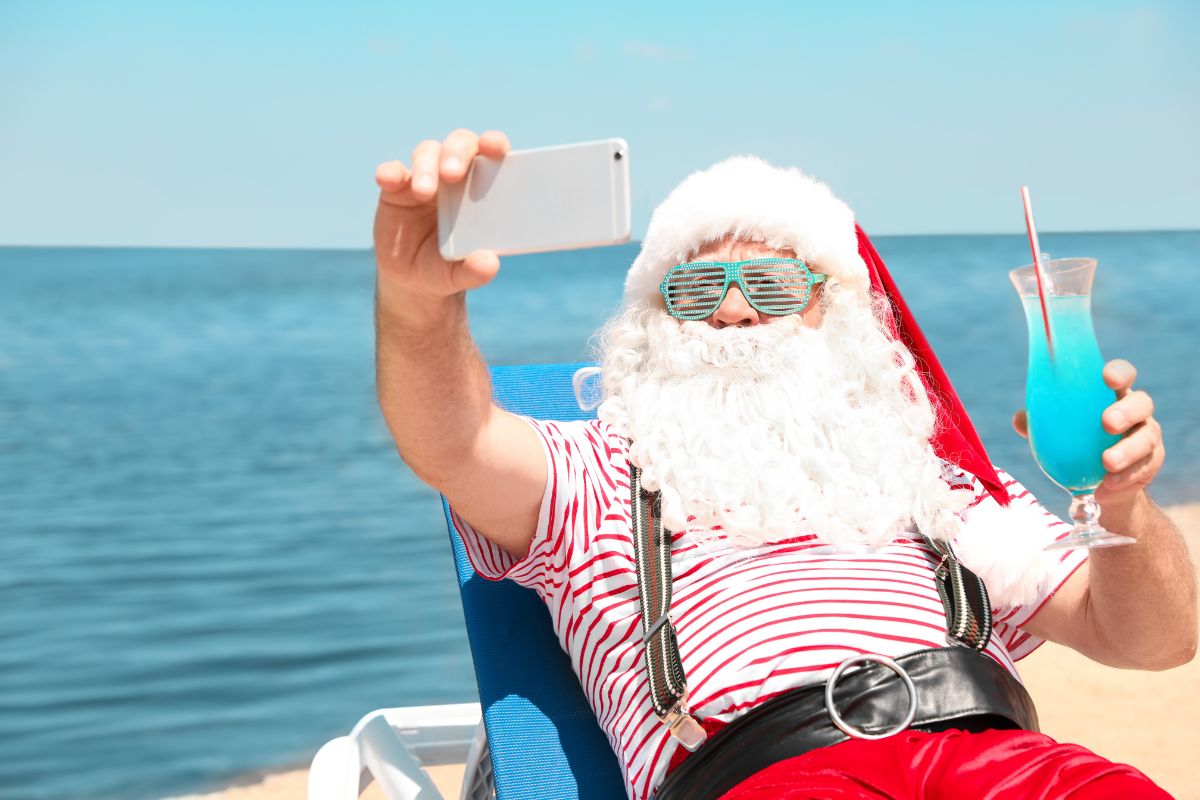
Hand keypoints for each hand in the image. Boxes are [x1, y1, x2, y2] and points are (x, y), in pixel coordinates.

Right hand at [373, 129, 510, 308]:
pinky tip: (388, 180)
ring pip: (427, 152)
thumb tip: (490, 263)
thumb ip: (475, 269)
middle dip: (457, 152)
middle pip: (459, 144)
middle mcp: (454, 175)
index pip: (492, 154)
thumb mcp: (459, 275)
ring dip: (426, 167)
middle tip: (453, 174)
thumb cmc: (446, 267)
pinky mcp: (395, 188)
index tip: (494, 147)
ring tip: (423, 193)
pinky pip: (392, 171)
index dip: (494, 143)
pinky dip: (390, 172)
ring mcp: (424, 177)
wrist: (412, 279)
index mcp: (481, 187)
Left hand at [1012, 359, 1164, 512]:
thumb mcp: (1057, 432)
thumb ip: (1040, 423)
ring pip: (1148, 437)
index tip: (1107, 378)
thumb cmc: (1075, 443)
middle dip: (1126, 411)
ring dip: (1128, 450)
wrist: (1099, 483)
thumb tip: (1020, 420)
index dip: (1118, 373)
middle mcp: (1135, 411)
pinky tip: (1107, 485)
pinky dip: (1126, 477)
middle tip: (1107, 423)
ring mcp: (1147, 436)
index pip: (1122, 374)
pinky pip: (1145, 468)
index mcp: (1111, 395)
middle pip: (1142, 403)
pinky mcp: (1151, 462)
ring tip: (1107, 463)